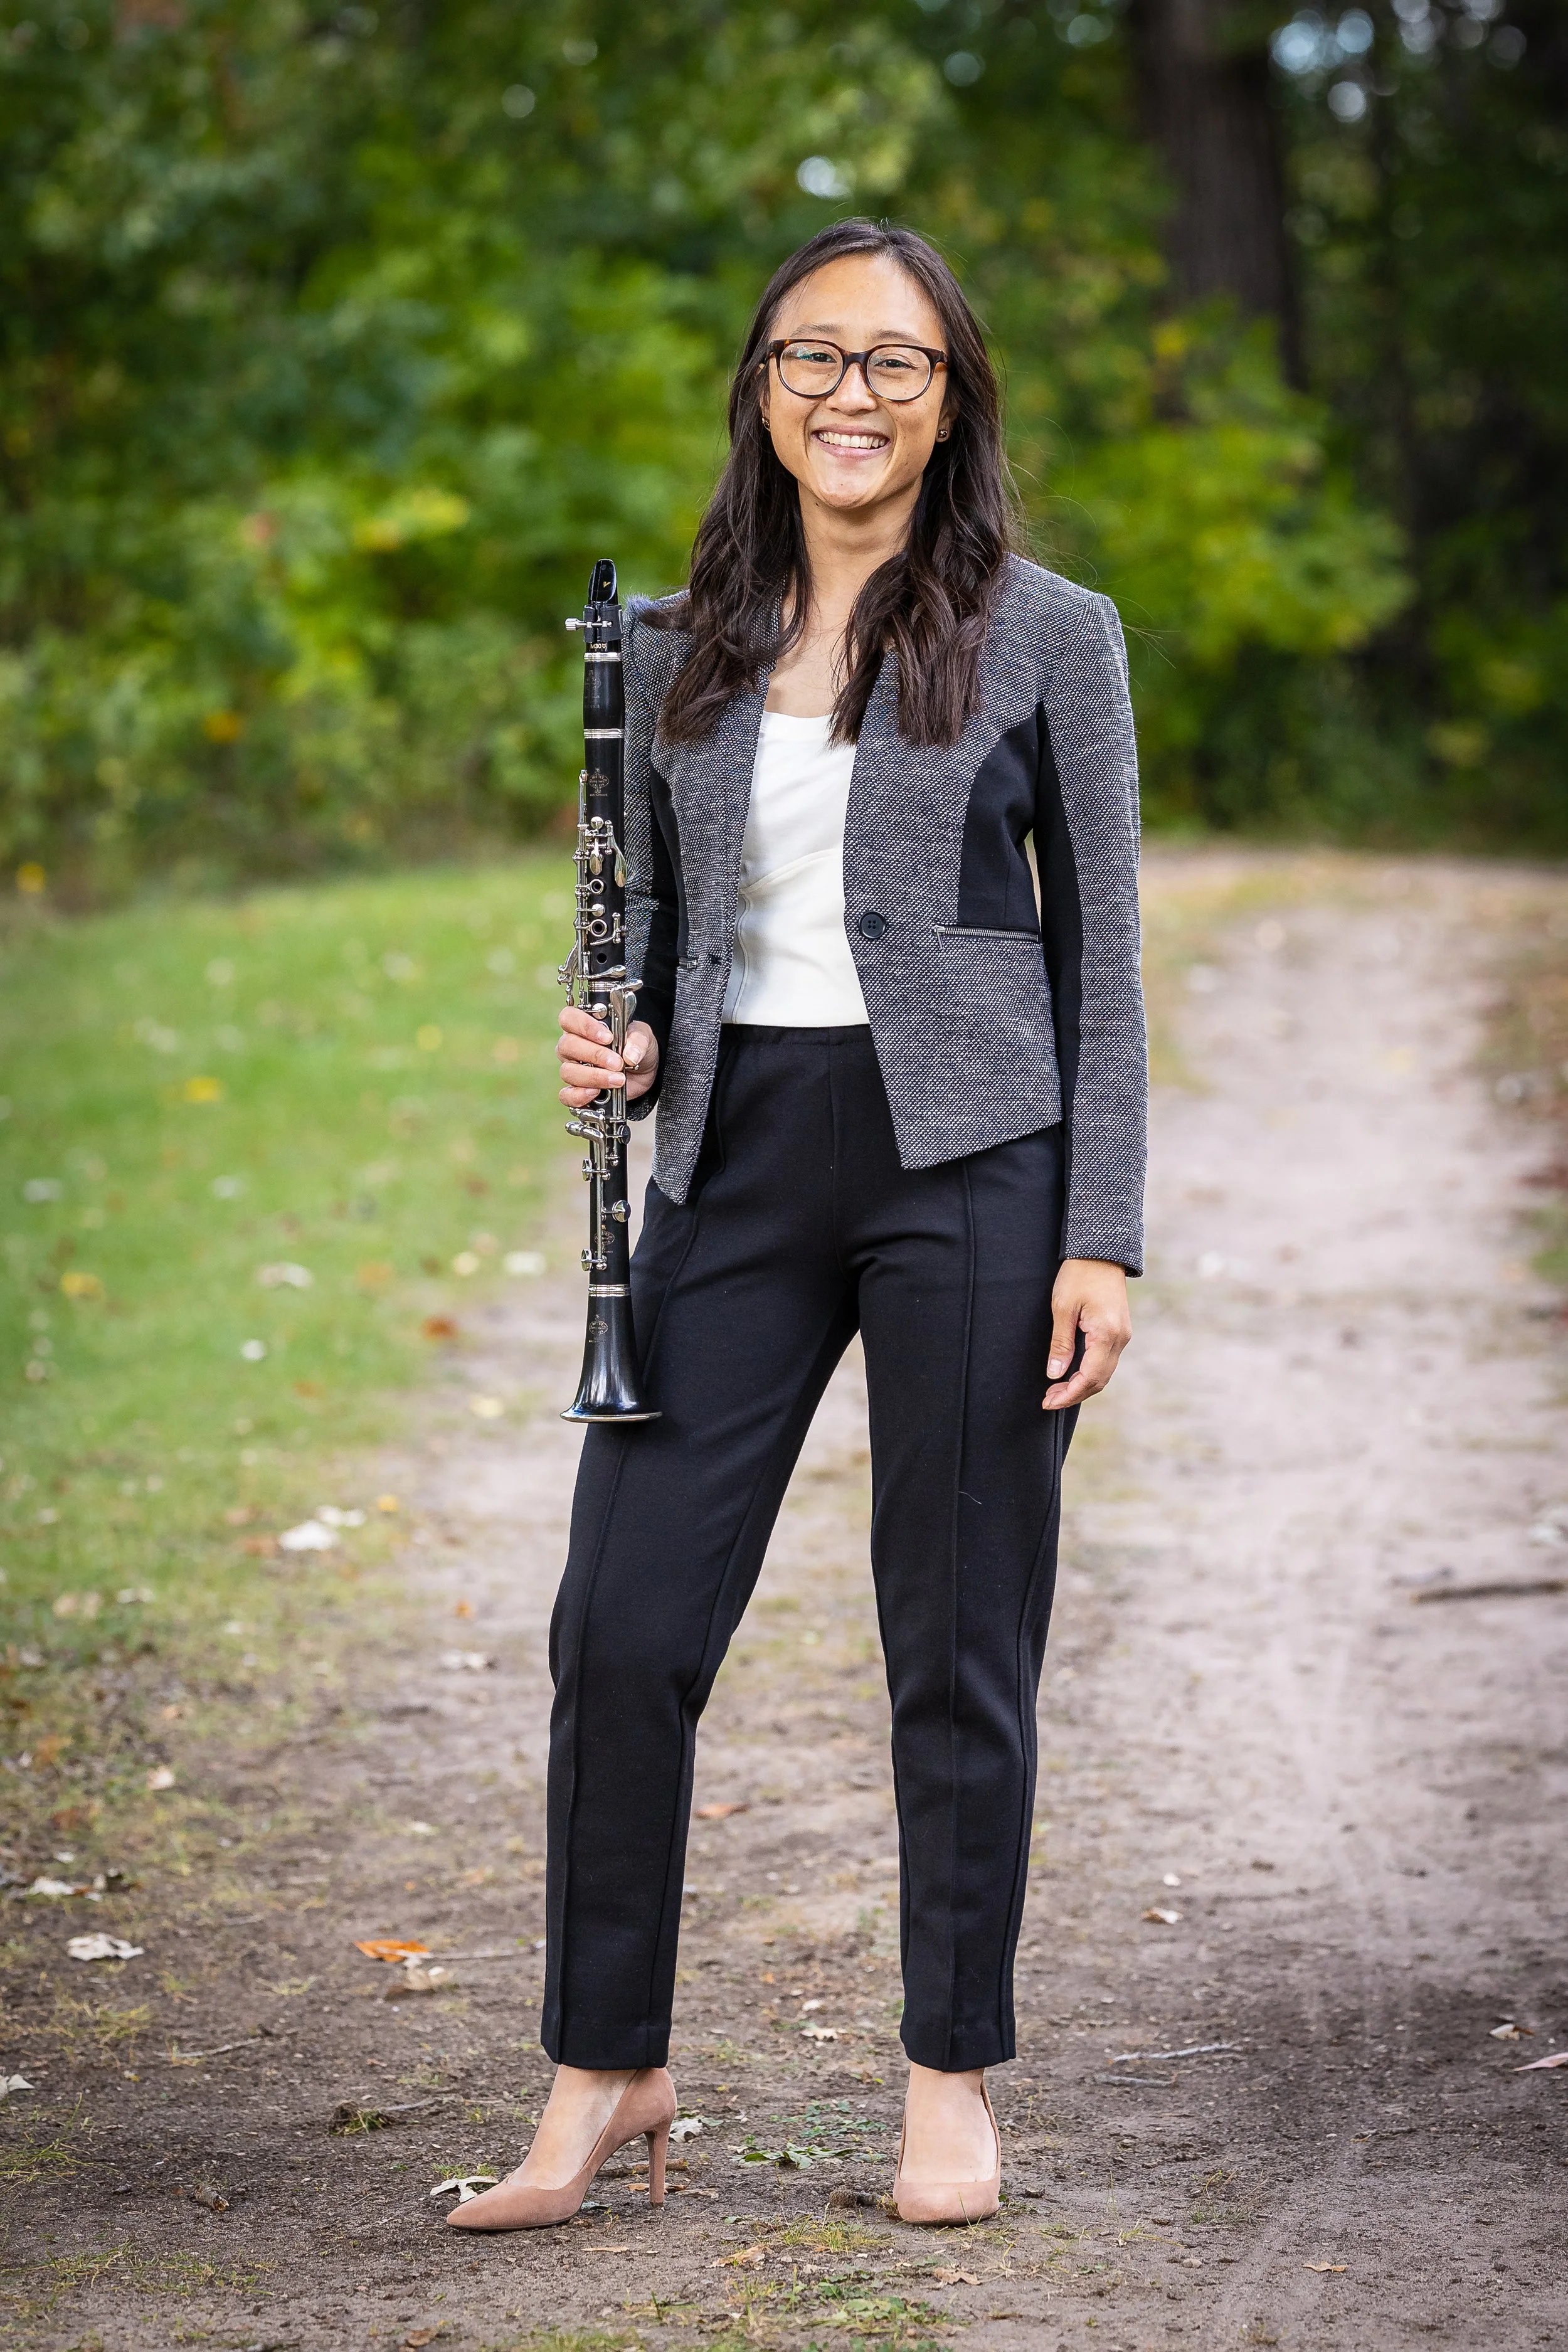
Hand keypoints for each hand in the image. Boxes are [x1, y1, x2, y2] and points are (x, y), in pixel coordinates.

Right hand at [556, 1007, 658, 1108]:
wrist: (643, 1073)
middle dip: (595, 1055)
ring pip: (568, 1071)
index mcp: (583, 1026)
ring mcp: (572, 1069)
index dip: (584, 1026)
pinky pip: (567, 1095)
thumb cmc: (635, 1048)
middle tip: (618, 1063)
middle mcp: (573, 1047)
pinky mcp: (577, 1090)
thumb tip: (630, 1056)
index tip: (607, 1037)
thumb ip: (637, 1040)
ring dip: (594, 1076)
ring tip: (617, 1079)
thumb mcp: (643, 1037)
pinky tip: (596, 1093)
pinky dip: (579, 1096)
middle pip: (566, 1046)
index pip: (569, 1018)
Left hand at [1043, 1257, 1130, 1410]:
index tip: (1049, 1402)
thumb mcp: (1062, 1307)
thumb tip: (1055, 1374)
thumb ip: (1060, 1343)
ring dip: (1081, 1385)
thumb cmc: (1079, 1275)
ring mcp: (1122, 1335)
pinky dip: (1089, 1372)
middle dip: (1074, 1394)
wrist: (1100, 1252)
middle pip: (1099, 1380)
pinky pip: (1105, 1360)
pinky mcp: (1118, 1330)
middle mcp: (1120, 1338)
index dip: (1069, 1394)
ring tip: (1056, 1390)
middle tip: (1048, 1400)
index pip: (1089, 1377)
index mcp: (1106, 1334)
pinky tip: (1071, 1373)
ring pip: (1103, 1372)